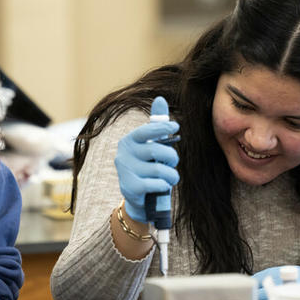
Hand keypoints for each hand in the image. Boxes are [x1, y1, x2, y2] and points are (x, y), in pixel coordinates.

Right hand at [114, 96, 179, 222]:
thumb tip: (161, 99)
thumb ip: (156, 125)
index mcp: (128, 141)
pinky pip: (158, 183)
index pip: (146, 130)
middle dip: (172, 158)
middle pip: (157, 150)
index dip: (163, 128)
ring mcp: (126, 171)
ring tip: (171, 178)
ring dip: (172, 175)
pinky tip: (162, 187)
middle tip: (172, 164)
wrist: (139, 200)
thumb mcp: (152, 146)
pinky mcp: (130, 188)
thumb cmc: (148, 169)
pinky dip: (165, 186)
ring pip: (160, 169)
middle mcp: (123, 154)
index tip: (175, 128)